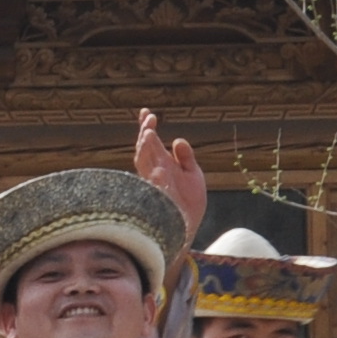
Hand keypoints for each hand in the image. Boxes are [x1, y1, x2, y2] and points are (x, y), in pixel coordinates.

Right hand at [132, 109, 209, 237]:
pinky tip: (157, 166)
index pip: (151, 142)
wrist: (188, 224)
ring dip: (146, 148)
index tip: (146, 112)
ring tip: (149, 133)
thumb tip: (178, 140)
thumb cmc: (188, 201)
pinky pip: (154, 185)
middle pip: (144, 148)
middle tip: (150, 119)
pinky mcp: (159, 197)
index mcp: (162, 163)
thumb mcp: (192, 173)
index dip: (147, 127)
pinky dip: (154, 175)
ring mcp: (155, 184)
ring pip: (144, 162)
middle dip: (146, 133)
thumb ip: (185, 157)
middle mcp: (155, 171)